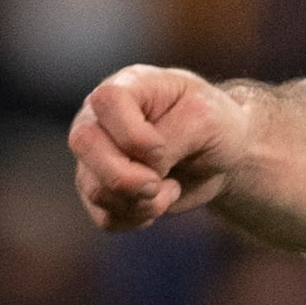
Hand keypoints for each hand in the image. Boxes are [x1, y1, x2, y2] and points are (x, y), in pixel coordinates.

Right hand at [70, 64, 239, 232]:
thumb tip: (143, 177)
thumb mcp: (204, 119)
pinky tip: (157, 202)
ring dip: (140, 202)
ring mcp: (94, 156)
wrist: (220, 154)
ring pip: (95, 188)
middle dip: (126, 176)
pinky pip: (105, 217)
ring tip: (169, 189)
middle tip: (158, 184)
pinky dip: (137, 218)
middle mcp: (100, 117)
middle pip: (84, 143)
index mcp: (127, 86)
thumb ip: (170, 140)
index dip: (133, 134)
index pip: (107, 100)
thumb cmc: (212, 124)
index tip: (162, 149)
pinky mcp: (100, 191)